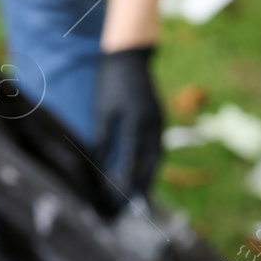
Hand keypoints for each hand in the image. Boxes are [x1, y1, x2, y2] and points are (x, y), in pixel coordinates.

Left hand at [93, 46, 164, 197]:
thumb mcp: (103, 111)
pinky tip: (144, 167)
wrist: (129, 56)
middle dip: (145, 183)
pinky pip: (157, 143)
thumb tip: (101, 165)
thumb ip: (104, 139)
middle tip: (138, 203)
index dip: (125, 180)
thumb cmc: (110, 84)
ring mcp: (159, 119)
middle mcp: (153, 123)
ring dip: (150, 173)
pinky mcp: (159, 115)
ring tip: (142, 191)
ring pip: (157, 154)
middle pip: (152, 162)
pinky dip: (151, 159)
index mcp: (137, 122)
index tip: (119, 198)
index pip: (131, 160)